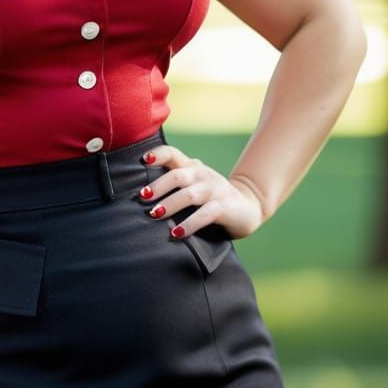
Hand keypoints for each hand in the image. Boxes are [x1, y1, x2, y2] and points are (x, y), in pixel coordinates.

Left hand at [141, 143, 264, 240]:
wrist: (248, 207)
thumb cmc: (211, 197)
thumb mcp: (194, 184)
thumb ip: (174, 181)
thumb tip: (139, 193)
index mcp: (192, 167)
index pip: (173, 154)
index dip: (158, 154)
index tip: (143, 160)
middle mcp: (203, 175)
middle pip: (177, 176)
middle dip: (158, 186)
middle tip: (142, 197)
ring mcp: (214, 190)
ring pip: (189, 195)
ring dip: (170, 204)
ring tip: (155, 215)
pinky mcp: (224, 207)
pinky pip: (204, 215)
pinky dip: (189, 224)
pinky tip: (177, 233)